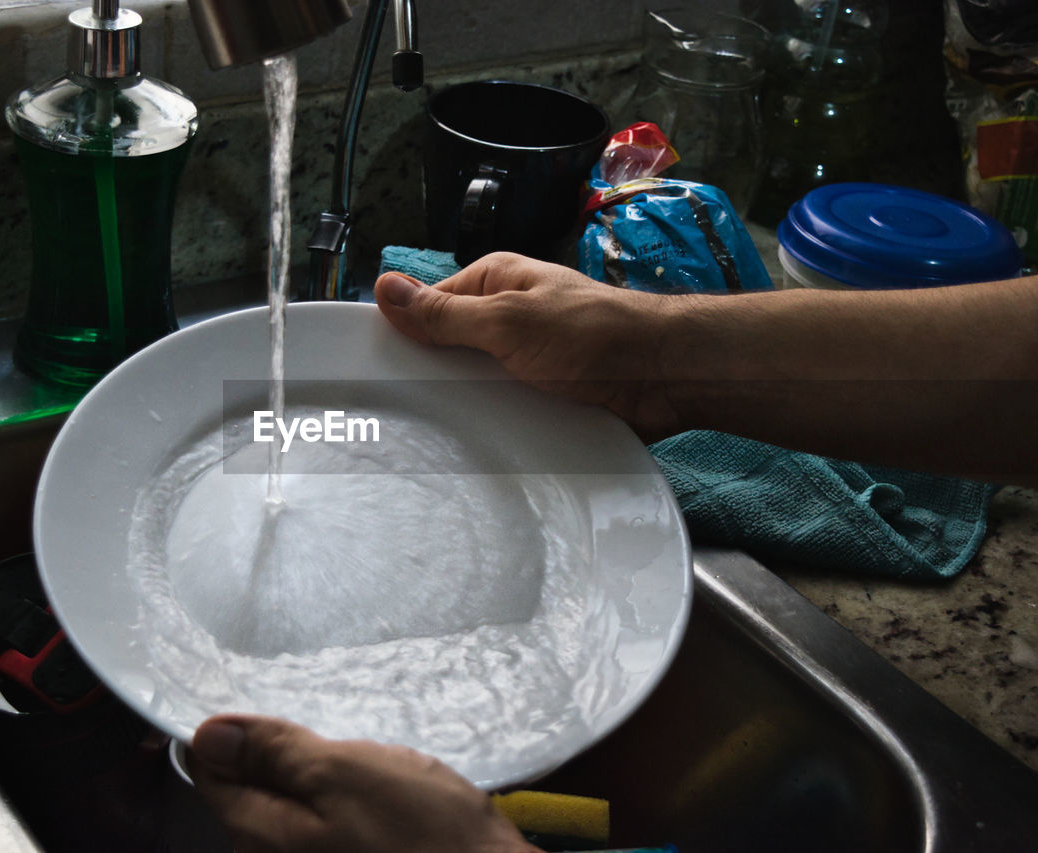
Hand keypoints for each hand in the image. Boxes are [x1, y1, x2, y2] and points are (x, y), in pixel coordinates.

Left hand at [188, 714, 537, 852]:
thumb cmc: (424, 832)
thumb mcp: (347, 774)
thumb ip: (276, 754)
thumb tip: (207, 734)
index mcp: (261, 838)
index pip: (212, 774)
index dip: (231, 733)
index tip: (265, 704)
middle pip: (248, 796)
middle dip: (278, 758)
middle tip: (330, 730)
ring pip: (287, 812)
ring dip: (313, 781)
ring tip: (361, 760)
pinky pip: (319, 831)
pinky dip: (337, 806)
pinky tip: (376, 796)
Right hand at [374, 252, 685, 440]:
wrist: (665, 377)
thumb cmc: (591, 336)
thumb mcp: (507, 321)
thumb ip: (445, 313)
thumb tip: (384, 285)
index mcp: (494, 284)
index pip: (427, 308)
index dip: (402, 338)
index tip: (372, 375)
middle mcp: (507, 319)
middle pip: (449, 352)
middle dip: (434, 380)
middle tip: (399, 419)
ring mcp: (527, 360)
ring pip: (477, 387)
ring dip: (466, 410)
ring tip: (433, 443)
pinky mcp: (546, 397)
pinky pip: (506, 412)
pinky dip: (496, 428)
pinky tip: (477, 451)